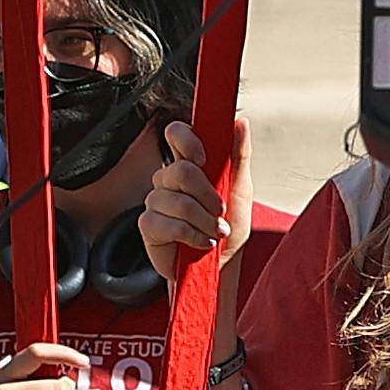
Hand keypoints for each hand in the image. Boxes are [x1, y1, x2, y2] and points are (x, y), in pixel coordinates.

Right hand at [136, 116, 243, 272]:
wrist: (220, 266)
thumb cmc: (229, 227)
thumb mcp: (241, 189)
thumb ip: (239, 156)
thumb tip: (241, 122)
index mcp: (189, 164)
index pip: (176, 133)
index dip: (187, 140)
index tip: (205, 159)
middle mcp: (168, 179)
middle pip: (181, 171)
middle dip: (208, 195)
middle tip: (220, 211)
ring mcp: (155, 201)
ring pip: (179, 201)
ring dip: (204, 222)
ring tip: (215, 232)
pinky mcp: (148, 225)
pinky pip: (170, 224)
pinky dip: (193, 236)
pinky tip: (201, 243)